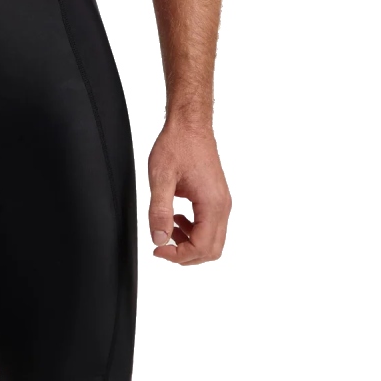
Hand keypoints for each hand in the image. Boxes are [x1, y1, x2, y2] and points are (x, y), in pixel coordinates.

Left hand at [147, 119, 230, 264]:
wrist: (190, 125)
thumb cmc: (178, 145)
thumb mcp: (161, 177)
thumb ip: (159, 210)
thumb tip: (159, 239)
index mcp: (212, 204)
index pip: (202, 248)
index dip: (179, 255)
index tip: (158, 250)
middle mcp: (222, 206)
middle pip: (212, 250)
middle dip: (186, 254)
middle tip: (162, 246)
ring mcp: (222, 202)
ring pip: (213, 240)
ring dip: (190, 243)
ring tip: (167, 228)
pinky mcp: (217, 198)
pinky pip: (211, 226)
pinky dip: (194, 230)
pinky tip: (176, 217)